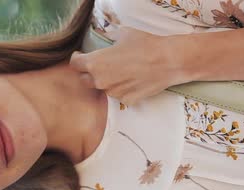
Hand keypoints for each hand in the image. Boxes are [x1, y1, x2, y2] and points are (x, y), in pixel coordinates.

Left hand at [70, 27, 190, 104]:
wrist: (168, 61)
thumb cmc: (145, 44)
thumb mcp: (123, 34)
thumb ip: (108, 38)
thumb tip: (104, 38)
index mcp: (95, 63)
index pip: (75, 64)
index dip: (77, 59)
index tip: (81, 56)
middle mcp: (100, 81)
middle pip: (85, 80)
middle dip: (89, 73)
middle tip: (100, 65)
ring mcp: (113, 93)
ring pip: (103, 88)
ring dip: (107, 81)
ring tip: (122, 71)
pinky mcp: (126, 100)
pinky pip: (119, 95)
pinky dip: (122, 89)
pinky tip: (133, 80)